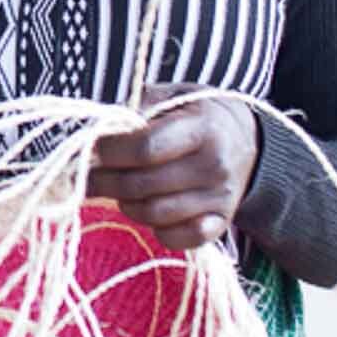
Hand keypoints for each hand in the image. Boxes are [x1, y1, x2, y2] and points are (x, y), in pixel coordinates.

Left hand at [86, 83, 259, 248]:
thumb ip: (138, 109)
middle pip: (143, 185)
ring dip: (126, 204)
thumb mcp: (173, 96)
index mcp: (201, 129)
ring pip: (155, 214)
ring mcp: (220, 199)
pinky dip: (156, 230)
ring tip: (116, 189)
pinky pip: (179, 239)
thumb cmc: (197, 114)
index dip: (111, 151)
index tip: (93, 148)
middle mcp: (213, 166)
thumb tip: (98, 130)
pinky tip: (146, 210)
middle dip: (105, 181)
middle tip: (88, 175)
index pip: (145, 148)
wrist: (247, 139)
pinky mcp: (221, 223)